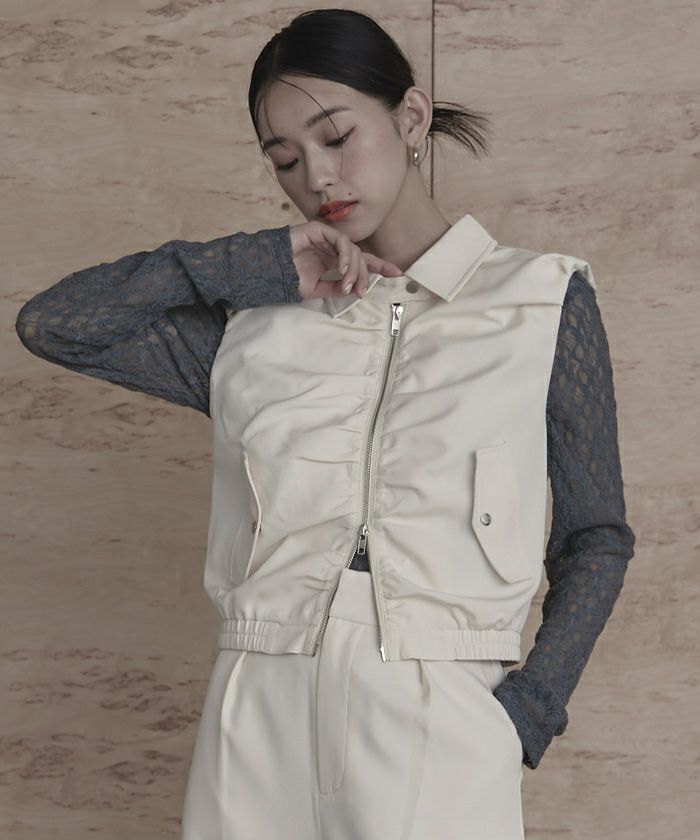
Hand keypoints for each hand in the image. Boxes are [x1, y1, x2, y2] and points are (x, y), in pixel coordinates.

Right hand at [289, 220, 403, 299]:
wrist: (271, 270)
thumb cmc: (289, 279)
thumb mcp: (318, 289)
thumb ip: (336, 288)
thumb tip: (353, 290)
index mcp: (333, 261)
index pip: (360, 262)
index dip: (379, 266)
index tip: (397, 273)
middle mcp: (332, 249)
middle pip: (360, 257)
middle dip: (365, 274)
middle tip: (361, 291)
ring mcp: (326, 238)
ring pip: (352, 250)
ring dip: (354, 269)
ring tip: (347, 283)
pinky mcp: (319, 230)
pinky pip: (341, 240)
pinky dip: (345, 255)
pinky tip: (342, 269)